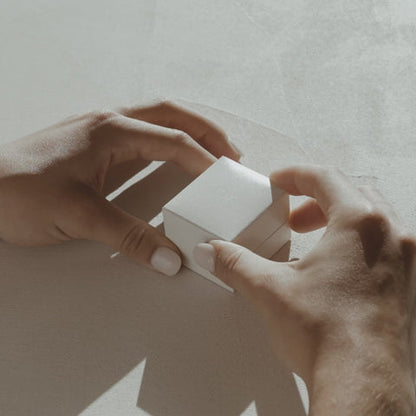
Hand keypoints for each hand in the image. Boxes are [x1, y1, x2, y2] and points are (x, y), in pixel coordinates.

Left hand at [0, 101, 239, 275]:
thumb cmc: (19, 194)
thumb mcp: (79, 216)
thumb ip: (129, 238)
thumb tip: (170, 259)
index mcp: (110, 131)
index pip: (172, 140)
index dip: (203, 159)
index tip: (224, 179)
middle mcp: (109, 123)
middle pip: (171, 114)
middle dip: (206, 131)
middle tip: (232, 152)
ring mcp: (102, 130)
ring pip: (157, 119)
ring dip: (189, 131)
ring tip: (213, 150)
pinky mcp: (95, 144)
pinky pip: (142, 133)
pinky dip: (167, 140)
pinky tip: (173, 155)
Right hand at [194, 166, 415, 414]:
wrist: (365, 386)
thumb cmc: (328, 336)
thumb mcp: (269, 289)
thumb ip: (234, 263)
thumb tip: (211, 251)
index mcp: (360, 222)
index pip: (325, 177)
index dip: (295, 175)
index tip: (278, 181)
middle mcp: (392, 234)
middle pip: (352, 192)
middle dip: (315, 199)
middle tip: (293, 218)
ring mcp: (408, 259)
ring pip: (373, 217)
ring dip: (338, 218)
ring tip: (311, 240)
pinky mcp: (411, 283)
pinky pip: (386, 244)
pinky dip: (358, 241)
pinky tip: (334, 266)